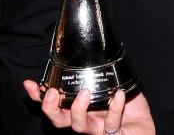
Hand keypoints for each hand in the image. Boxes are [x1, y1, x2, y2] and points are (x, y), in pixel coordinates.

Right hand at [23, 81, 154, 134]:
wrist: (144, 126)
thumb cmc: (126, 104)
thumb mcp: (111, 83)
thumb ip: (99, 71)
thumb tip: (92, 46)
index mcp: (79, 106)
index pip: (54, 103)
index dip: (38, 96)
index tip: (29, 84)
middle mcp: (85, 119)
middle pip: (59, 120)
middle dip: (50, 108)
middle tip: (52, 94)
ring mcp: (98, 128)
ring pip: (79, 125)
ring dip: (79, 109)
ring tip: (85, 92)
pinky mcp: (113, 134)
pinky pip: (111, 122)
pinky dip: (115, 108)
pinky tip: (118, 95)